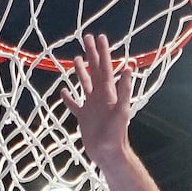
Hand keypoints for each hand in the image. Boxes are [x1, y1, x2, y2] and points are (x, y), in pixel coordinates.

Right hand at [67, 32, 133, 169]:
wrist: (109, 153)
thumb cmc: (116, 134)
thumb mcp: (122, 110)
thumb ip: (125, 90)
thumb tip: (128, 69)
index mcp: (108, 93)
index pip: (105, 67)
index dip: (102, 52)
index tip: (99, 37)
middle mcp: (100, 97)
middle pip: (94, 70)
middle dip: (91, 54)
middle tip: (86, 37)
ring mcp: (91, 106)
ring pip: (85, 84)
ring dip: (81, 71)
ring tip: (77, 58)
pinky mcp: (84, 117)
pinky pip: (74, 104)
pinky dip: (68, 98)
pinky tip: (63, 91)